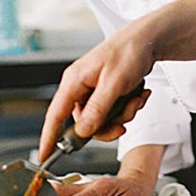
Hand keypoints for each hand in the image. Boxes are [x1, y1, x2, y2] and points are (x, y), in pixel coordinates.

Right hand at [38, 0, 195, 161]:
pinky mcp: (107, 91)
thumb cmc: (129, 52)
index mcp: (74, 81)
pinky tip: (138, 94)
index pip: (55, 115)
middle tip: (123, 121)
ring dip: (123, 114)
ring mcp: (94, 90)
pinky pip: (114, 111)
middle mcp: (81, 86)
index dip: (49, 138)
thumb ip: (97, 109)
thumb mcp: (114, 83)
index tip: (46, 157)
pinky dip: (129, 107)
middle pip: (85, 123)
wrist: (149, 39)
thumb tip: (83, 130)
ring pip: (102, 119)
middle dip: (108, 125)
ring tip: (135, 99)